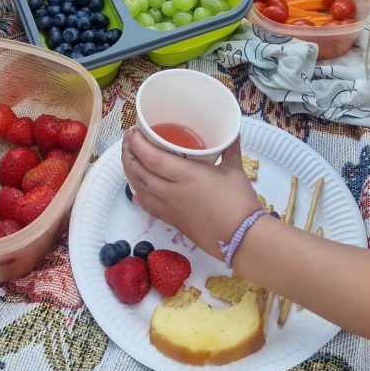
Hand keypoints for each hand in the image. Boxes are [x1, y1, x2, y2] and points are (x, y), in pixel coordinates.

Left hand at [121, 129, 261, 260]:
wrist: (241, 238)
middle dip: (128, 155)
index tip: (133, 132)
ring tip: (129, 159)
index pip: (152, 157)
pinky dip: (139, 196)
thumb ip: (230, 149)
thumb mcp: (235, 170)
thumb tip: (232, 133)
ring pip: (140, 189)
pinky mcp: (172, 221)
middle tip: (128, 140)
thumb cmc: (239, 202)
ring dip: (130, 173)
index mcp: (186, 175)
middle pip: (140, 172)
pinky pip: (148, 206)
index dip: (137, 144)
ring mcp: (169, 208)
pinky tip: (136, 192)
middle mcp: (172, 191)